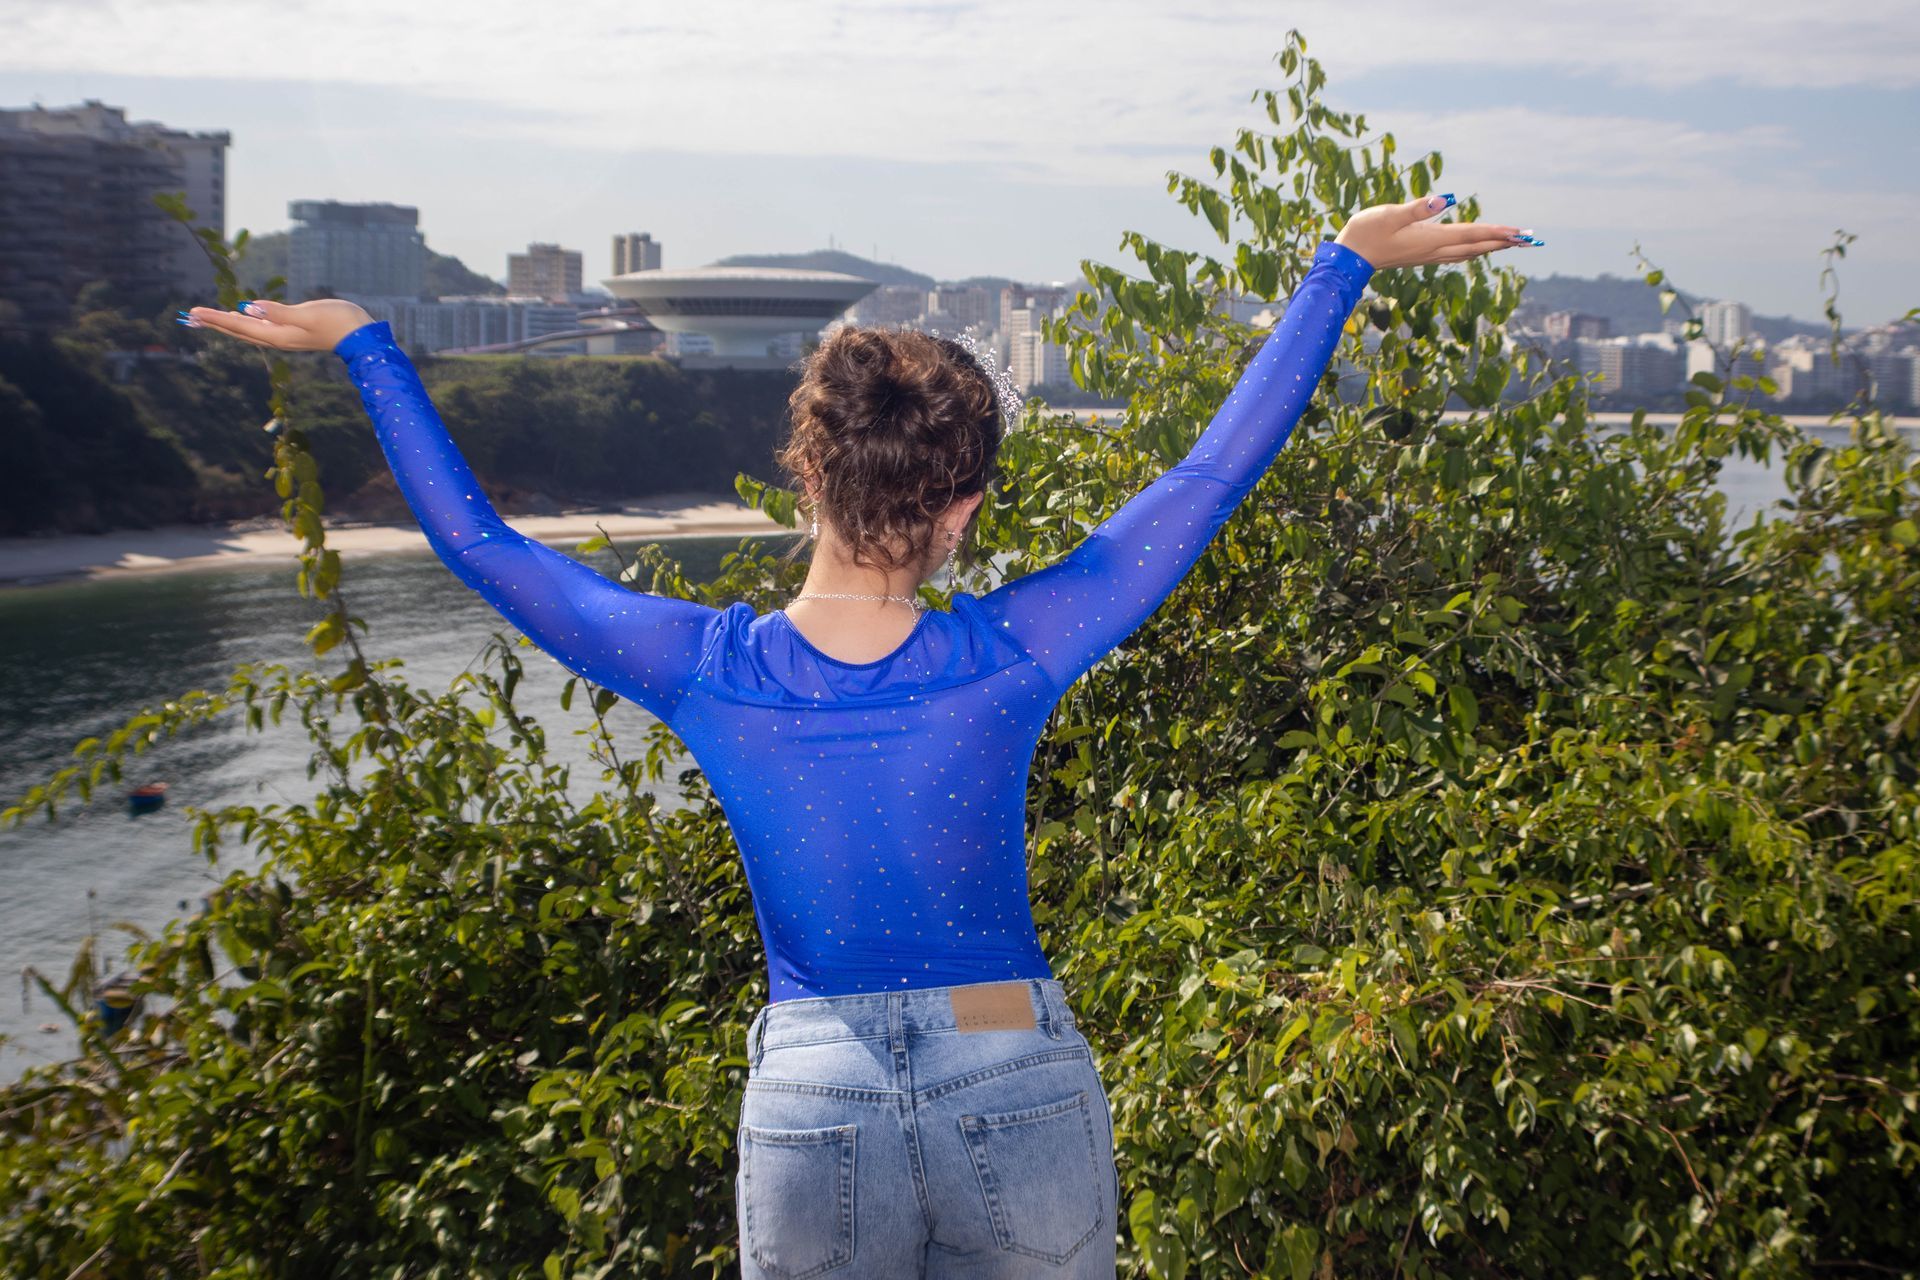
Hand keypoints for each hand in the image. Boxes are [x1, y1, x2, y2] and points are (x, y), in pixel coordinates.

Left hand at [180, 298, 374, 353]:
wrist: (360, 335)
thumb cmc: (338, 321)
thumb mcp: (309, 314)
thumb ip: (280, 312)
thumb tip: (251, 308)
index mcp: (278, 335)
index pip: (239, 326)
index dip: (216, 318)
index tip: (194, 313)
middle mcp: (277, 338)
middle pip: (238, 331)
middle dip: (214, 323)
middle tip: (190, 317)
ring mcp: (284, 336)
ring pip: (246, 330)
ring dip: (226, 323)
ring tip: (207, 318)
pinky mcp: (291, 331)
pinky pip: (259, 328)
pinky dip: (244, 322)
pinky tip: (240, 316)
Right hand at [1333, 194, 1536, 271]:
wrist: (1350, 257)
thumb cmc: (1366, 233)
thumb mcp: (1390, 214)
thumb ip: (1417, 208)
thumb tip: (1443, 199)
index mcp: (1431, 239)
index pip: (1472, 235)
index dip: (1497, 232)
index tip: (1520, 232)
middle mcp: (1434, 250)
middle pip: (1477, 247)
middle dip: (1504, 242)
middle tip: (1529, 240)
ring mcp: (1428, 255)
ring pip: (1468, 252)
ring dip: (1491, 247)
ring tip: (1511, 243)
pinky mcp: (1422, 255)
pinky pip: (1456, 253)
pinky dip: (1473, 250)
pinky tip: (1475, 249)